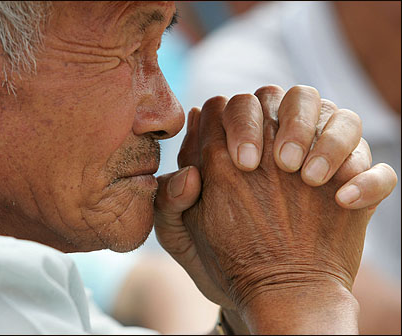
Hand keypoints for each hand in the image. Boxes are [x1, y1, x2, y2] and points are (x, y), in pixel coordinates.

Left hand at [154, 85, 396, 333]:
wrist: (266, 291)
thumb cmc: (219, 256)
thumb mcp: (183, 237)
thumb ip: (170, 202)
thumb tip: (187, 172)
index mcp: (239, 144)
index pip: (237, 103)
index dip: (238, 122)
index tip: (240, 164)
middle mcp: (283, 143)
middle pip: (289, 96)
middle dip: (285, 122)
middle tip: (279, 164)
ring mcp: (324, 163)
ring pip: (342, 117)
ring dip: (329, 139)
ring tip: (310, 178)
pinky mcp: (357, 191)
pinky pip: (380, 171)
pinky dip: (369, 179)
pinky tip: (344, 202)